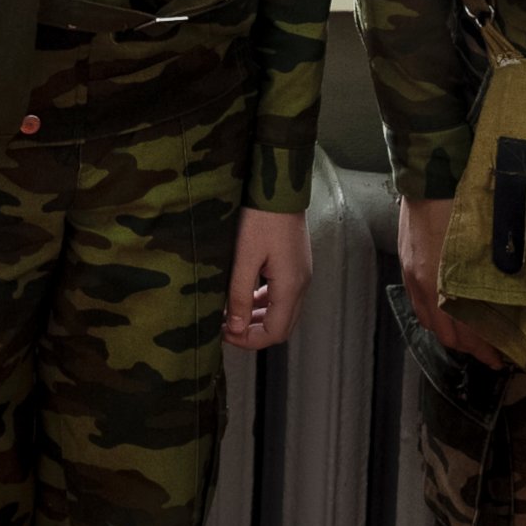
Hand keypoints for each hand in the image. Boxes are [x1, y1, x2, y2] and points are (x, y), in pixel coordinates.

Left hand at [224, 208, 310, 349]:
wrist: (279, 185)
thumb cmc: (261, 217)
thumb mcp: (244, 257)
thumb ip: (240, 295)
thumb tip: (236, 328)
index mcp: (291, 287)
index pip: (275, 333)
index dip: (249, 340)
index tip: (224, 333)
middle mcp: (301, 284)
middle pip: (281, 325)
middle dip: (253, 332)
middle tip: (225, 327)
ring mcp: (300, 273)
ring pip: (282, 310)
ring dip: (257, 317)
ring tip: (230, 313)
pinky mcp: (295, 263)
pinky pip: (281, 293)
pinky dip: (263, 301)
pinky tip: (244, 294)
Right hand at [398, 196, 503, 368]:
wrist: (429, 177)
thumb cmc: (462, 208)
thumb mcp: (482, 245)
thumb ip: (488, 278)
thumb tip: (507, 303)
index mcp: (442, 284)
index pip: (462, 332)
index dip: (481, 350)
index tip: (499, 360)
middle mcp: (422, 285)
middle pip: (442, 332)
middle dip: (466, 346)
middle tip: (489, 351)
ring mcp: (410, 274)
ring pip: (427, 320)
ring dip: (448, 333)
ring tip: (470, 334)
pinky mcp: (406, 263)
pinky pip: (418, 302)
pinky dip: (434, 314)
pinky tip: (448, 309)